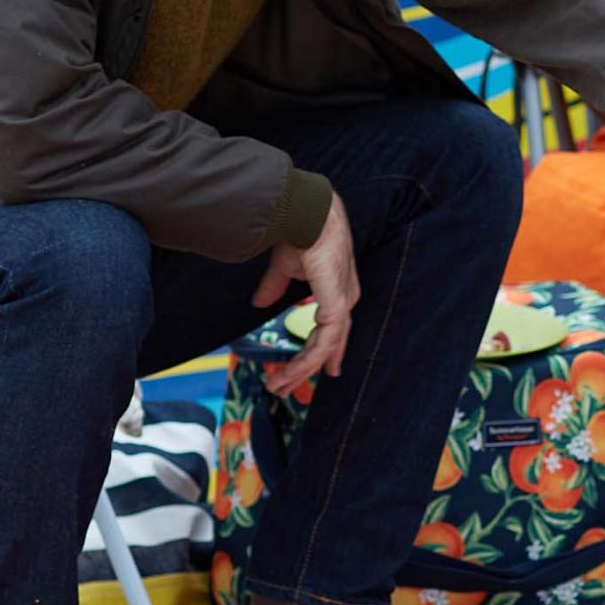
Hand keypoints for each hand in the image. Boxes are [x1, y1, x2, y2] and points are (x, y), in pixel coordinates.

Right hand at [254, 194, 358, 394]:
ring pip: (323, 349)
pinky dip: (304, 361)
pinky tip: (288, 374)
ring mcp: (342, 304)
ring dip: (299, 370)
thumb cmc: (299, 234)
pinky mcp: (336, 308)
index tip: (324, 369)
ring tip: (277, 386)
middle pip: (330, 343)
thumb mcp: (285, 268)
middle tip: (288, 387)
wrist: (305, 217)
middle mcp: (345, 299)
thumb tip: (259, 304)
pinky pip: (321, 344)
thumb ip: (275, 288)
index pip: (334, 327)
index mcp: (338, 289)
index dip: (328, 349)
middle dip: (309, 367)